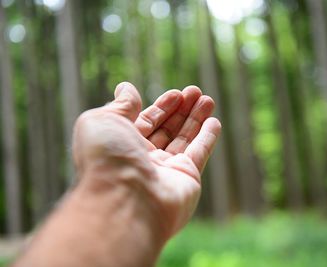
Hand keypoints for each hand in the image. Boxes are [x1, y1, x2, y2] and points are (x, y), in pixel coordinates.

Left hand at [73, 82, 220, 237]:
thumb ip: (120, 104)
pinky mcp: (187, 179)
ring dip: (196, 118)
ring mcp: (166, 171)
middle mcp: (143, 159)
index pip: (146, 122)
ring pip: (184, 139)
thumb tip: (126, 87)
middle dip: (181, 109)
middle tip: (195, 91)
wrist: (125, 200)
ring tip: (208, 99)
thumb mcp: (103, 120)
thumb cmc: (107, 159)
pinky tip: (214, 122)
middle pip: (167, 130)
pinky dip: (207, 138)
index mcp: (121, 146)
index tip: (176, 92)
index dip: (161, 106)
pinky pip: (199, 154)